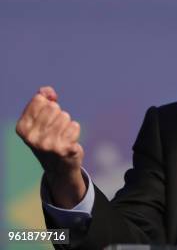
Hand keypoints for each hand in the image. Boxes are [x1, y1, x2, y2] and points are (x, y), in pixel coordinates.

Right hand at [15, 86, 85, 207]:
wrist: (58, 164)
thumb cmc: (49, 135)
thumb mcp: (40, 117)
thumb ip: (43, 99)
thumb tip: (48, 91)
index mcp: (22, 128)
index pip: (40, 100)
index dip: (47, 104)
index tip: (46, 117)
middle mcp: (32, 138)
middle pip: (54, 108)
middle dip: (58, 115)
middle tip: (55, 129)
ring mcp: (47, 145)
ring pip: (65, 116)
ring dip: (67, 123)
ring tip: (61, 135)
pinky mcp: (64, 150)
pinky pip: (75, 126)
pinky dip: (74, 131)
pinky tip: (69, 141)